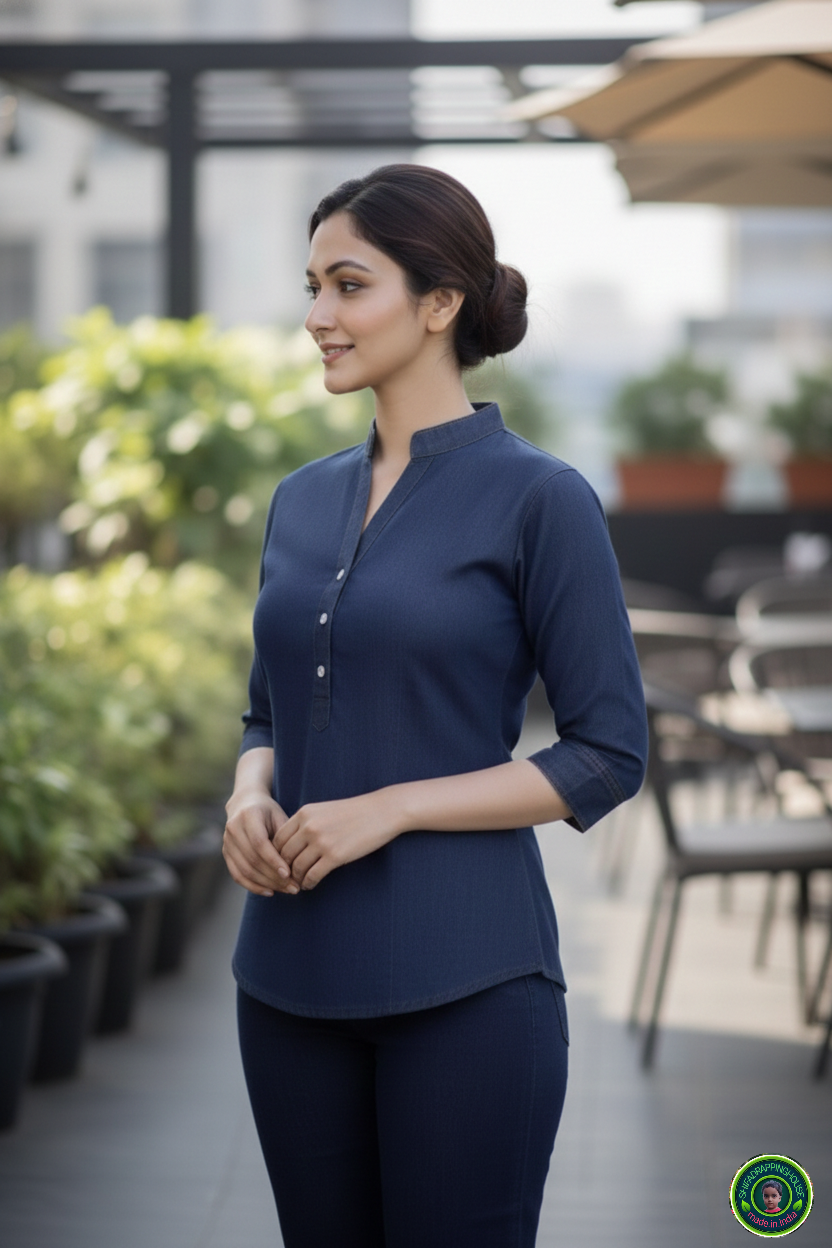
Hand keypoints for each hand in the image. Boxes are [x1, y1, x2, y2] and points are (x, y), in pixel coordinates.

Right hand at [223, 789, 297, 896]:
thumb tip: (295, 864)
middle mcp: (233, 828)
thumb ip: (285, 836)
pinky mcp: (226, 853)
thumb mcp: (280, 816)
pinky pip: (238, 875)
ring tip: (287, 890)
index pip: (259, 843)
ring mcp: (226, 842)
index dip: (274, 860)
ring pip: (245, 871)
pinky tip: (270, 891)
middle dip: (274, 876)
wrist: (244, 803)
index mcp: (248, 815)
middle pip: (252, 859)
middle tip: (294, 887)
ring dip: (267, 884)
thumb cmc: (268, 811)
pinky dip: (253, 886)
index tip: (290, 874)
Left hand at [274, 789, 399, 890]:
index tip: (282, 863)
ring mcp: (321, 841)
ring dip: (297, 878)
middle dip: (284, 869)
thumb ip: (306, 823)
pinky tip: (311, 884)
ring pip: (297, 867)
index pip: (278, 838)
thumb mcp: (324, 810)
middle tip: (289, 878)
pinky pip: (313, 875)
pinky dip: (309, 883)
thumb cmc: (354, 812)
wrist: (381, 811)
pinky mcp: (334, 856)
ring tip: (300, 882)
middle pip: (284, 855)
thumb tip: (292, 843)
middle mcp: (309, 827)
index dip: (276, 855)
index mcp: (304, 813)